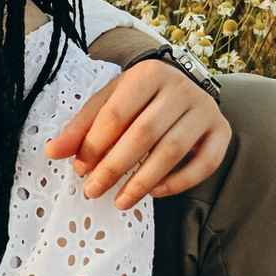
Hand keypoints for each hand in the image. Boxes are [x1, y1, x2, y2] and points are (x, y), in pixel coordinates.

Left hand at [46, 58, 229, 208]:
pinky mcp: (222, 131)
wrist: (183, 86)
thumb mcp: (109, 101)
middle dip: (115, 167)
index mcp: (148, 75)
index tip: (80, 169)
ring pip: (173, 151)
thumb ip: (82, 126)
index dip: (95, 144)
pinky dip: (180, 182)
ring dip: (143, 181)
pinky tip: (155, 193)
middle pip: (143, 134)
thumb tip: (52, 152)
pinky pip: (206, 163)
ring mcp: (205, 109)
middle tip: (94, 190)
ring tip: (121, 201)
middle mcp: (180, 89)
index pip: (116, 114)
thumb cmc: (139, 98)